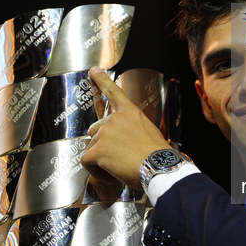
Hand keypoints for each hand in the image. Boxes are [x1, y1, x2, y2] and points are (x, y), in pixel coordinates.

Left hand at [81, 67, 171, 189]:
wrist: (158, 168)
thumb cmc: (158, 156)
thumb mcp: (149, 133)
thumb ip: (132, 130)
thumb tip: (124, 140)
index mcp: (131, 113)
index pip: (114, 92)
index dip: (102, 80)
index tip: (94, 70)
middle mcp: (115, 119)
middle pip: (95, 129)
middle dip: (101, 144)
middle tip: (117, 158)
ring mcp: (105, 133)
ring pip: (91, 148)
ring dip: (101, 160)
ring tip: (119, 168)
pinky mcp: (97, 150)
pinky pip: (87, 162)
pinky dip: (96, 171)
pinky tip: (111, 175)